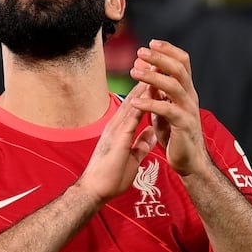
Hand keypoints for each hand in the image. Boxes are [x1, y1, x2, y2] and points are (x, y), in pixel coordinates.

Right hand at [77, 81, 156, 202]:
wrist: (95, 191)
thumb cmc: (111, 178)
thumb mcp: (132, 158)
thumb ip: (141, 144)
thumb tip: (152, 134)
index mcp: (120, 130)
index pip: (135, 105)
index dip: (146, 89)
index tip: (156, 74)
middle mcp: (116, 125)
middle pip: (133, 98)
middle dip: (144, 79)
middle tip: (154, 60)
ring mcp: (115, 130)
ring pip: (132, 103)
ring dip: (144, 86)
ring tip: (154, 69)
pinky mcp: (118, 139)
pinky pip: (132, 118)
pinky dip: (141, 104)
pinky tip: (149, 94)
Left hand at [129, 40, 210, 176]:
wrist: (188, 161)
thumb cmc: (175, 135)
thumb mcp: (163, 109)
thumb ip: (157, 92)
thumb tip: (146, 73)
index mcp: (186, 91)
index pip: (182, 63)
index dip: (168, 51)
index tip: (151, 43)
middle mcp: (190, 97)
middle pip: (179, 69)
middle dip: (159, 58)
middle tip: (141, 52)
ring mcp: (188, 110)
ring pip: (173, 86)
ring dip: (152, 77)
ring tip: (134, 71)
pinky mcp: (183, 125)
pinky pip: (166, 110)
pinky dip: (150, 104)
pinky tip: (135, 101)